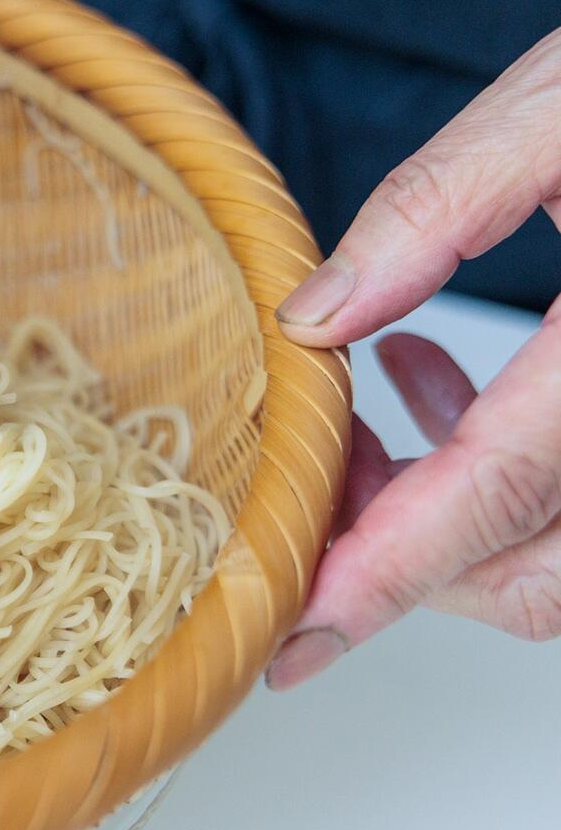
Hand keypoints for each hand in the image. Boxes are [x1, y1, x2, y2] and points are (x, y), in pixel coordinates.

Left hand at [266, 28, 560, 688]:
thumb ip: (437, 205)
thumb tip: (313, 319)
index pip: (502, 490)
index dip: (389, 568)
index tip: (294, 624)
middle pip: (533, 567)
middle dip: (399, 553)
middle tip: (305, 475)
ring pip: (558, 555)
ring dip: (439, 519)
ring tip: (356, 416)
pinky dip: (493, 480)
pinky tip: (419, 376)